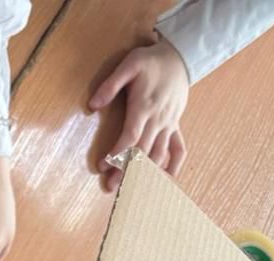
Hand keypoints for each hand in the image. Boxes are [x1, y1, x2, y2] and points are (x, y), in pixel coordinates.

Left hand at [90, 38, 189, 191]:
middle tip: (110, 187)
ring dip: (145, 174)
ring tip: (130, 190)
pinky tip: (164, 182)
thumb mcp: (129, 64)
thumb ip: (111, 84)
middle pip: (142, 151)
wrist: (181, 57)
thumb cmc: (151, 61)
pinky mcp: (176, 126)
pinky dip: (173, 167)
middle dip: (126, 170)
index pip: (131, 136)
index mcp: (145, 106)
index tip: (103, 165)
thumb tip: (92, 105)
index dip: (118, 152)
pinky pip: (179, 150)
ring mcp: (169, 124)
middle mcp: (158, 119)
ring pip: (159, 154)